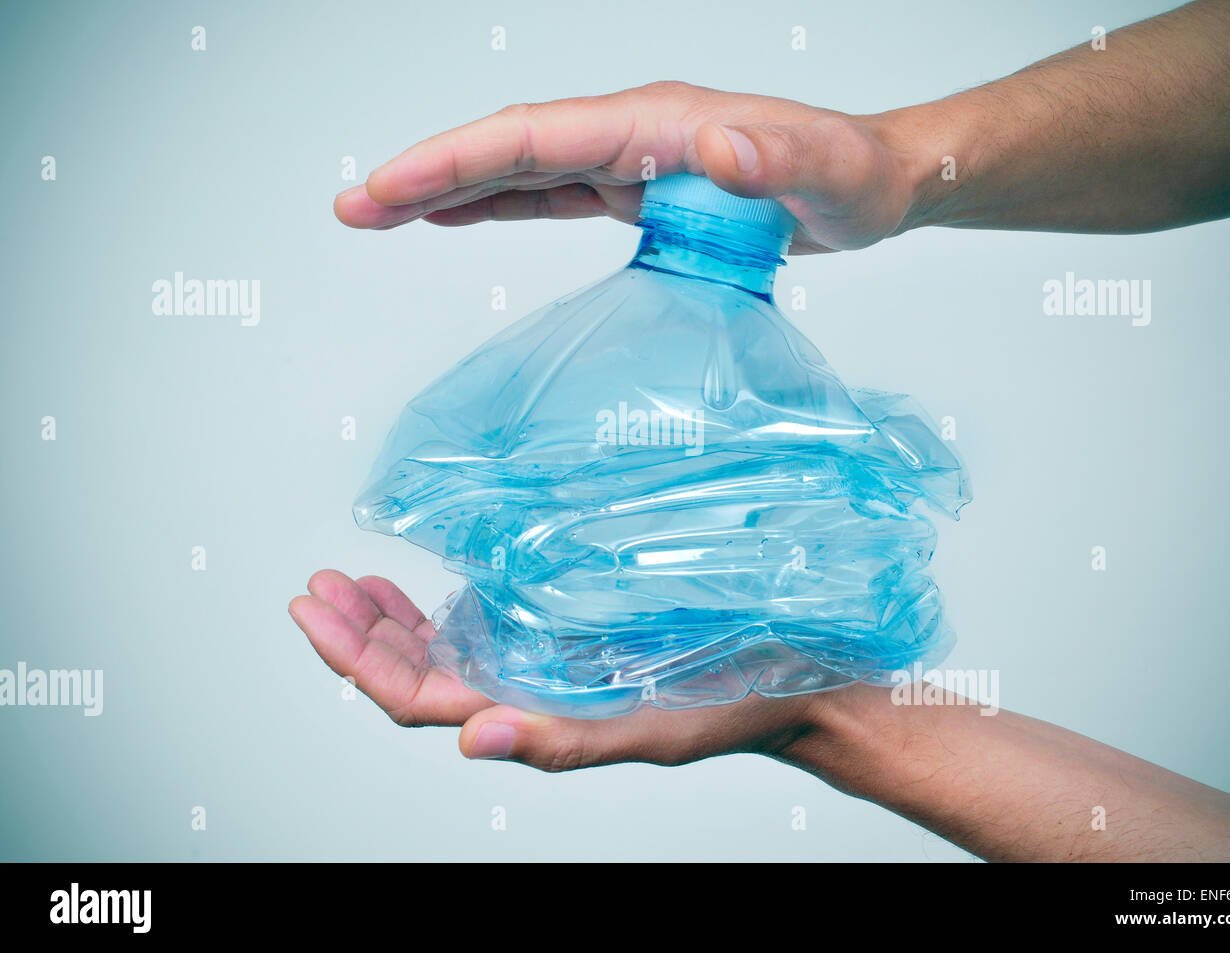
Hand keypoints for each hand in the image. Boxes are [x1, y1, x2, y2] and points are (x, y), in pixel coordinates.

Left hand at [289, 570, 822, 770]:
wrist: (788, 670)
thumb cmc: (726, 709)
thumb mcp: (646, 731)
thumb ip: (560, 741)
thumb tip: (469, 740)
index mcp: (529, 714)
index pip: (416, 700)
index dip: (358, 661)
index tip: (315, 609)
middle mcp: (524, 684)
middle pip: (414, 671)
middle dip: (357, 633)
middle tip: (315, 586)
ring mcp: (542, 653)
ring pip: (442, 646)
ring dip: (388, 615)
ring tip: (346, 578)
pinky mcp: (568, 622)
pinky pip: (489, 614)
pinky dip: (445, 597)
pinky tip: (426, 575)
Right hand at [333, 81, 920, 253]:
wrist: (876, 185)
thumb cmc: (854, 177)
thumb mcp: (826, 172)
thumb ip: (774, 158)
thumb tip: (711, 146)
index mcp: (658, 122)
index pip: (536, 137)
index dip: (457, 160)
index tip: (390, 188)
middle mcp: (634, 133)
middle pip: (508, 147)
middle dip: (425, 173)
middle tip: (351, 208)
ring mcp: (633, 159)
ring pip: (520, 170)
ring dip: (447, 190)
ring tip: (377, 214)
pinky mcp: (640, 190)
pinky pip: (552, 195)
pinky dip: (498, 204)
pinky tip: (456, 217)